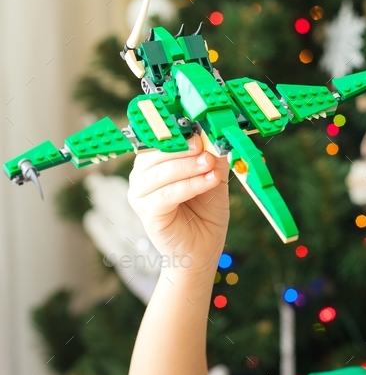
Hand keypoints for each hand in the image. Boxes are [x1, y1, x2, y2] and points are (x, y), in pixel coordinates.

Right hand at [128, 134, 228, 270]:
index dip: (176, 129)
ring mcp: (140, 194)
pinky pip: (167, 193)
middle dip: (184, 147)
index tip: (198, 124)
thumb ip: (212, 157)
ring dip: (188, 166)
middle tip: (205, 145)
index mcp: (154, 163)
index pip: (159, 138)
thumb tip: (217, 133)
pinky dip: (190, 185)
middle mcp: (141, 175)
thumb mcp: (213, 178)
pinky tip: (208, 181)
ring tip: (209, 164)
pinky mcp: (146, 212)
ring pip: (161, 172)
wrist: (203, 249)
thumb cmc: (205, 214)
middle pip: (157, 152)